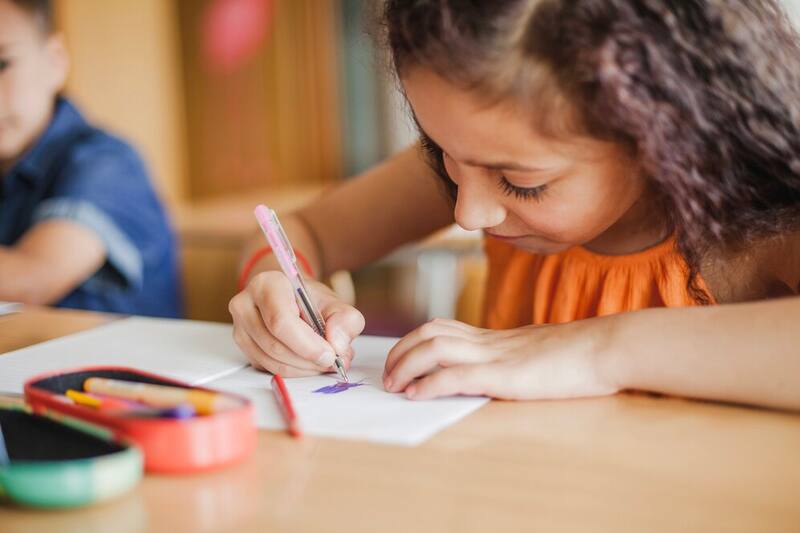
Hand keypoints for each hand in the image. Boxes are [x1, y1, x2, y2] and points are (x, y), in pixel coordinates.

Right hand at [229, 271, 364, 376]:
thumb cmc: (310, 301)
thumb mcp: (335, 303)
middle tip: (333, 361)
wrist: (292, 300)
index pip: (281, 321)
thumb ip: (345, 320)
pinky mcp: (244, 348)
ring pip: (272, 361)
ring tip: (324, 360)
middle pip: (275, 345)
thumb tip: (338, 345)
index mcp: (267, 285)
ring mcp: (240, 328)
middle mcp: (246, 305)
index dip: (307, 344)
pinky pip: (269, 368)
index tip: (330, 355)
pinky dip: (294, 371)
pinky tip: (308, 362)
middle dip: (308, 360)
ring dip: (304, 369)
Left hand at [382, 318, 618, 399]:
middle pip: (430, 333)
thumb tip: (498, 369)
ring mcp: (496, 355)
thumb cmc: (578, 355)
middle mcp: (489, 341)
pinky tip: (416, 396)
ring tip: (394, 386)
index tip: (401, 360)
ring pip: (435, 349)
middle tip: (388, 375)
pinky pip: (456, 375)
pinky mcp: (505, 375)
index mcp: (495, 337)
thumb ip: (512, 356)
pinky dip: (430, 384)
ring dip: (406, 367)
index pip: (442, 327)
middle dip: (401, 352)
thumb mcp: (536, 351)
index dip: (414, 341)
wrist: (605, 348)